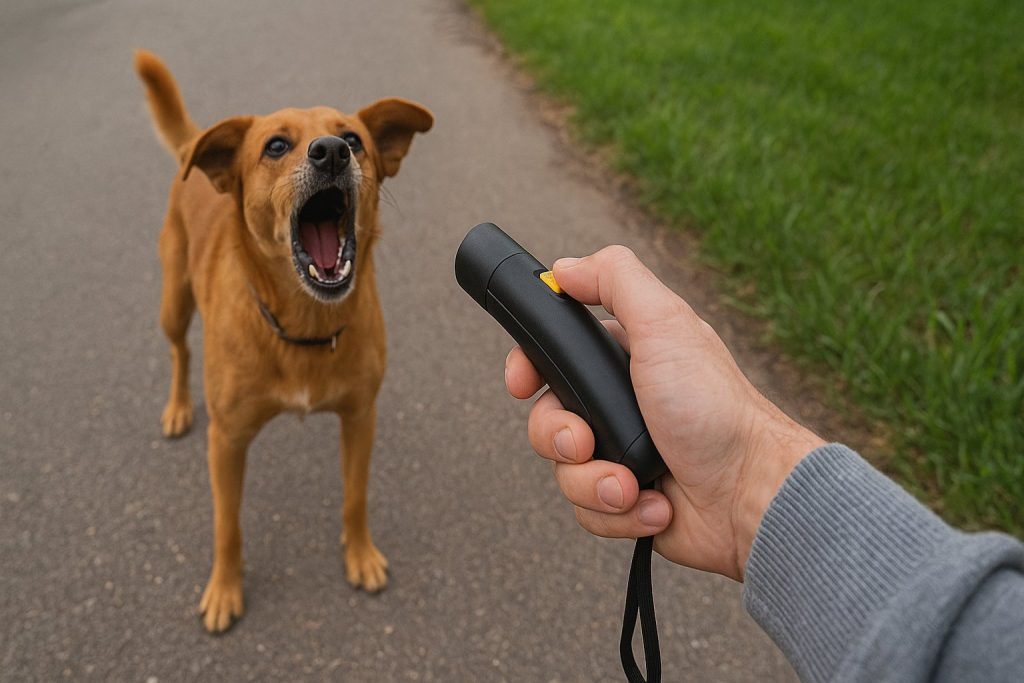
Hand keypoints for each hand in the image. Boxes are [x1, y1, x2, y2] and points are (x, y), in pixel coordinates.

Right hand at [505, 246, 824, 579]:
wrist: (750, 495)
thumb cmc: (716, 410)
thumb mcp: (665, 324)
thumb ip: (616, 281)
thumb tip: (566, 268)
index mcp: (625, 360)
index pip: (553, 357)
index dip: (528, 369)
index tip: (522, 383)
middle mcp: (621, 406)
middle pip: (546, 419)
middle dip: (561, 437)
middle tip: (587, 441)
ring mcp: (623, 455)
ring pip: (563, 471)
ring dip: (594, 482)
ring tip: (632, 482)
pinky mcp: (628, 501)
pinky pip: (588, 511)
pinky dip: (618, 511)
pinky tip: (655, 504)